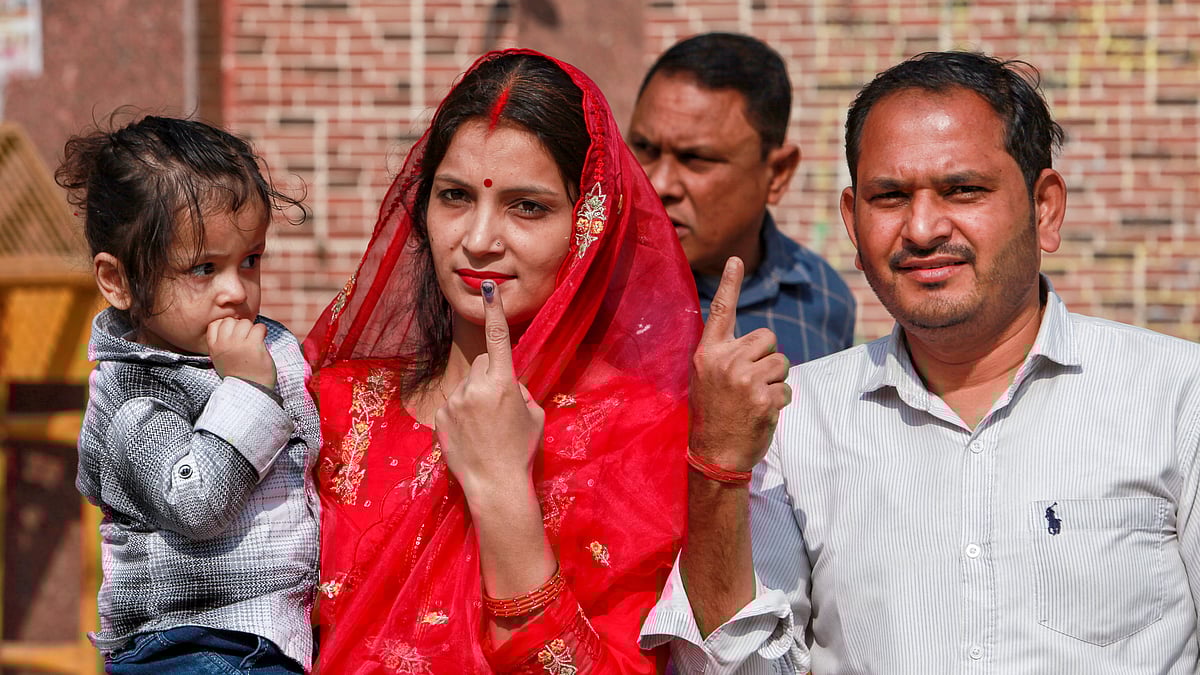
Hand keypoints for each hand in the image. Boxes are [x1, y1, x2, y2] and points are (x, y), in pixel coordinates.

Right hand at [207, 317, 276, 390]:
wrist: (250, 391)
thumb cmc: (238, 375)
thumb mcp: (220, 360)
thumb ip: (221, 344)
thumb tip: (231, 324)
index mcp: (214, 348)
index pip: (215, 324)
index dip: (226, 325)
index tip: (234, 334)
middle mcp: (224, 344)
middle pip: (231, 321)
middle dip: (241, 326)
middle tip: (247, 337)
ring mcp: (238, 344)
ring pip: (245, 323)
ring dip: (253, 329)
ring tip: (255, 340)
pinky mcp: (253, 345)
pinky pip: (258, 327)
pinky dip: (263, 331)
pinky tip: (262, 340)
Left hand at [436, 281, 544, 500]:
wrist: (495, 485)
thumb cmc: (520, 450)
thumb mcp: (534, 416)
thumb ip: (521, 392)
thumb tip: (510, 384)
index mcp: (503, 383)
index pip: (499, 339)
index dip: (495, 311)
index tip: (489, 287)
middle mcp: (476, 387)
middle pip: (482, 363)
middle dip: (490, 374)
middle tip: (499, 405)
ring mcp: (455, 401)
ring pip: (467, 384)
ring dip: (475, 396)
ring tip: (484, 427)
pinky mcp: (440, 416)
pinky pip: (454, 403)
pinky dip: (462, 413)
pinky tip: (471, 434)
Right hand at [689, 257, 790, 471]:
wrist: (714, 455)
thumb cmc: (713, 414)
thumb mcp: (707, 378)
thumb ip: (726, 354)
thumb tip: (758, 341)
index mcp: (708, 354)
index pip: (721, 312)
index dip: (729, 285)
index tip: (735, 260)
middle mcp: (725, 362)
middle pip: (767, 337)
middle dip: (767, 357)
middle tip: (749, 382)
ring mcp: (745, 380)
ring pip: (781, 362)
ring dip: (775, 380)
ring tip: (754, 398)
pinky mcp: (764, 399)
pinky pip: (786, 387)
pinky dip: (779, 400)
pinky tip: (761, 413)